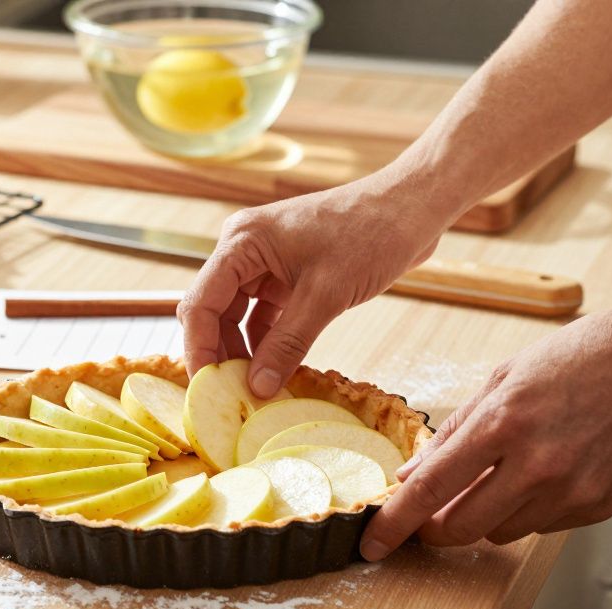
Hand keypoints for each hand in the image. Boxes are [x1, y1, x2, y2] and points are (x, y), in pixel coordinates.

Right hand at [177, 170, 455, 395]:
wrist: (412, 208)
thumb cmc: (370, 233)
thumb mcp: (325, 295)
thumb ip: (287, 344)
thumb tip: (257, 389)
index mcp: (242, 242)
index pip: (201, 303)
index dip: (199, 348)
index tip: (208, 389)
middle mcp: (245, 250)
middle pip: (214, 312)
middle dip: (220, 354)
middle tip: (230, 398)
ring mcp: (265, 263)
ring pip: (238, 317)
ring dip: (245, 352)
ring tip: (254, 391)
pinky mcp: (287, 275)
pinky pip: (264, 316)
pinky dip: (268, 343)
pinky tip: (275, 371)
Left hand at [359, 299, 611, 560]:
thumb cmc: (588, 355)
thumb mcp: (509, 375)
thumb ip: (457, 429)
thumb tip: (413, 473)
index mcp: (503, 422)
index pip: (429, 490)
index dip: (394, 524)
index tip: (372, 543)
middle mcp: (535, 464)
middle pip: (459, 528)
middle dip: (433, 529)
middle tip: (426, 515)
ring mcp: (571, 491)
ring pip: (499, 532)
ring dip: (482, 516)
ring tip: (499, 473)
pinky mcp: (599, 507)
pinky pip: (541, 526)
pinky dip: (525, 510)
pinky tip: (541, 473)